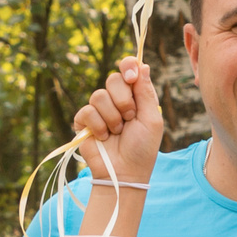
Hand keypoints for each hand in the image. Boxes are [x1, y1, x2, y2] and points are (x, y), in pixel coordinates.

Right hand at [73, 57, 164, 186]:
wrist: (125, 172)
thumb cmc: (142, 148)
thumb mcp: (152, 119)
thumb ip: (146, 93)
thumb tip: (143, 65)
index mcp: (135, 96)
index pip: (129, 68)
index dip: (128, 67)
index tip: (131, 77)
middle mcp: (117, 99)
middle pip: (113, 79)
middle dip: (123, 100)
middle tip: (130, 118)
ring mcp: (99, 110)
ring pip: (99, 96)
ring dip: (113, 117)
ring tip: (118, 132)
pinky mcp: (84, 121)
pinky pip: (87, 111)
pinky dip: (99, 125)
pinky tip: (104, 137)